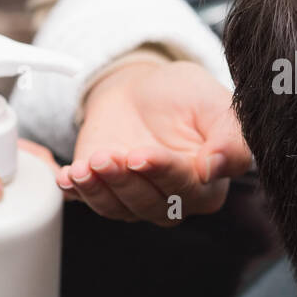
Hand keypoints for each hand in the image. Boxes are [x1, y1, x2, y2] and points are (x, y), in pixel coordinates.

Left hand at [58, 59, 251, 225]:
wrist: (139, 88)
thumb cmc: (182, 95)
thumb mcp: (213, 103)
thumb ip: (228, 137)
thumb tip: (217, 168)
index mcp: (208, 183)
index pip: (187, 188)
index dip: (163, 173)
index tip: (141, 155)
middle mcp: (175, 200)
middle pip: (151, 205)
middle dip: (125, 182)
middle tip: (106, 157)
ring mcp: (137, 199)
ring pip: (119, 208)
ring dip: (99, 189)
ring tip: (85, 165)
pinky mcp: (105, 192)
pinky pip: (90, 201)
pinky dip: (76, 191)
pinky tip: (67, 175)